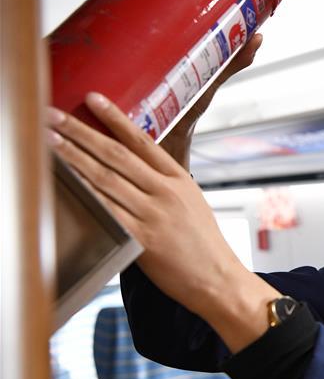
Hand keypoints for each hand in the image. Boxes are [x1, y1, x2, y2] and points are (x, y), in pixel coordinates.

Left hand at [48, 92, 276, 350]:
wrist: (217, 279)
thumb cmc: (203, 245)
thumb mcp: (191, 204)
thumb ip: (164, 185)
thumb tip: (133, 170)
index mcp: (179, 180)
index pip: (143, 141)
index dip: (115, 118)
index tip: (93, 99)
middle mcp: (165, 192)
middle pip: (116, 154)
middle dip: (81, 132)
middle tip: (54, 116)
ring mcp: (153, 214)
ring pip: (106, 178)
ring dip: (73, 158)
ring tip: (50, 142)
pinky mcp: (142, 239)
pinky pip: (107, 210)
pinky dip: (85, 193)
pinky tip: (67, 181)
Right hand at [104, 0, 264, 168]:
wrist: (167, 141)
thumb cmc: (186, 108)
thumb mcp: (210, 79)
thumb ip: (232, 61)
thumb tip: (257, 36)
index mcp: (161, 39)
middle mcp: (139, 44)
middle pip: (126, 1)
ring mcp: (123, 58)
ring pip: (110, 19)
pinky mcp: (110, 75)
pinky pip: (97, 50)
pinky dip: (90, 31)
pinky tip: (92, 16)